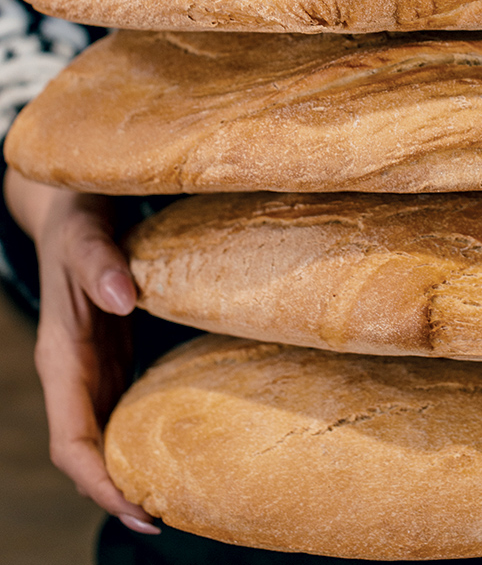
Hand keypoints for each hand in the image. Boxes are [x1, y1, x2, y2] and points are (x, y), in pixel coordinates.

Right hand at [3, 169, 159, 534]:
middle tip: (168, 517)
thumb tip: (120, 296)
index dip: (98, 481)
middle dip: (118, 490)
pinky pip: (122, 409)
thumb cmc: (80, 221)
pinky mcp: (112, 357)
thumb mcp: (88, 235)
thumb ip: (101, 262)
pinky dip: (143, 436)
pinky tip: (177, 447)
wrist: (77, 207)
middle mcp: (73, 373)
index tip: (136, 507)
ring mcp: (92, 368)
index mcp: (61, 357)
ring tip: (179, 497)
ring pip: (104, 435)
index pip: (70, 440)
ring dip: (131, 469)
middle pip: (87, 451)